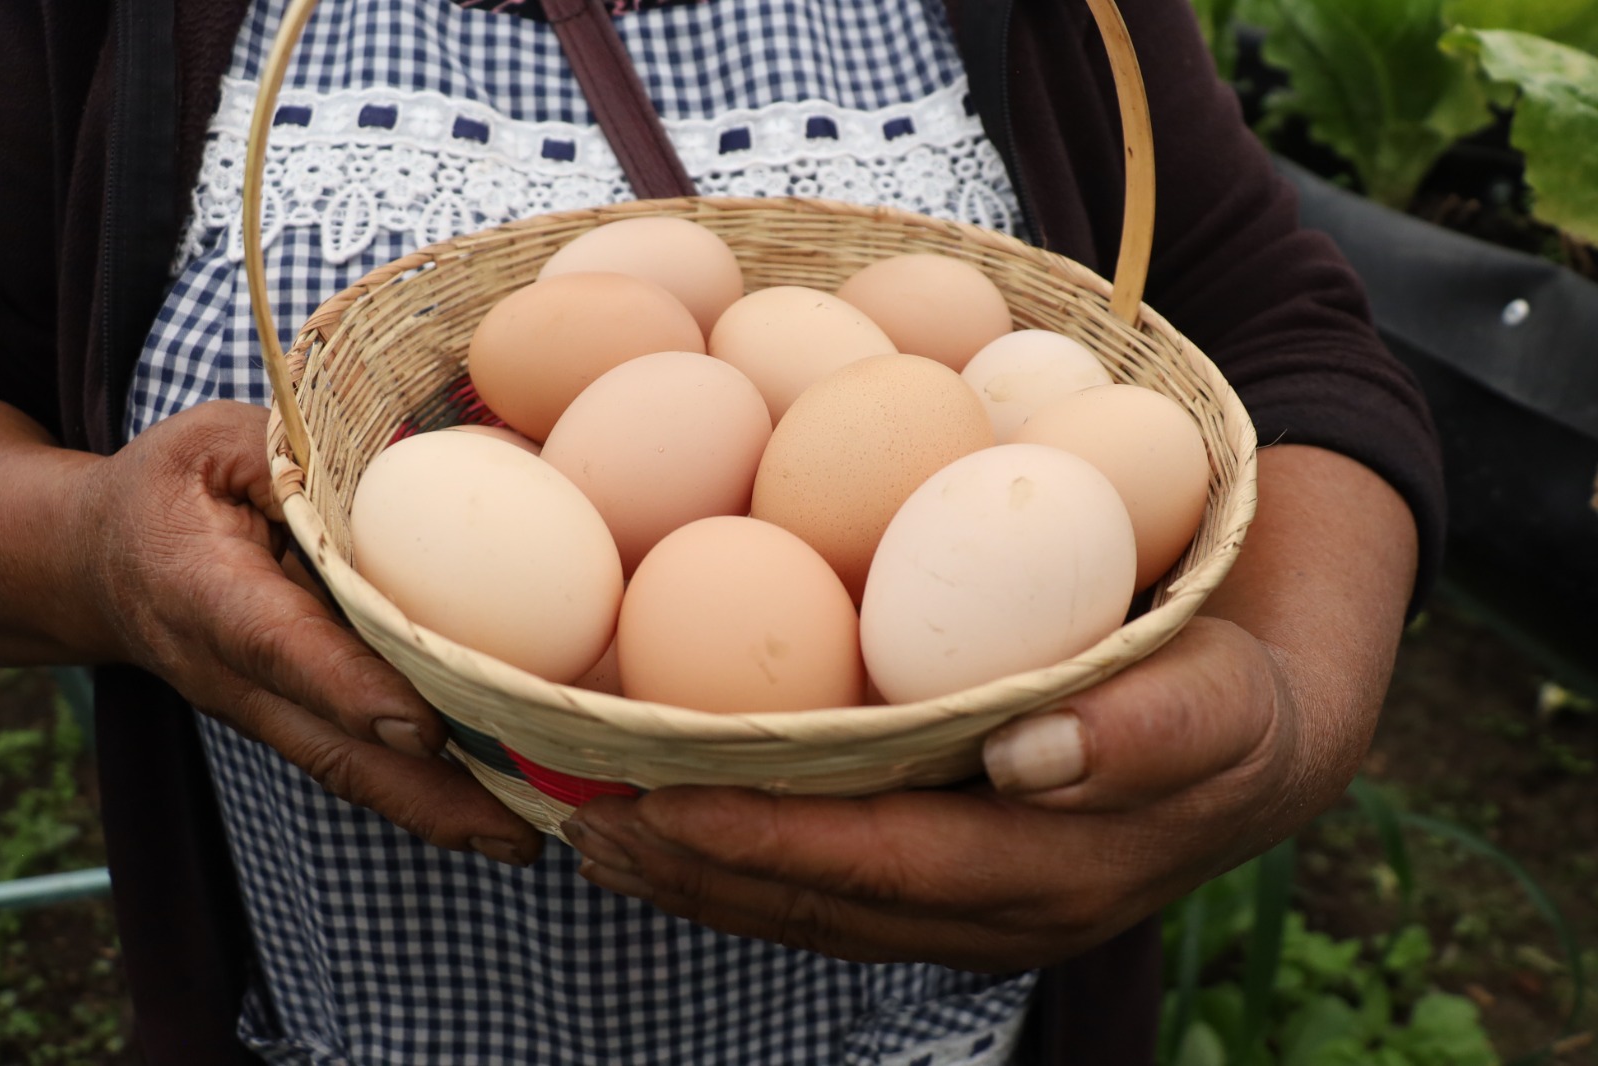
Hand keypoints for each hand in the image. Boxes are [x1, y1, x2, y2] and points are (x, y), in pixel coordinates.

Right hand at [5, 400, 541, 864]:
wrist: (100, 567)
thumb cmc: (170, 493)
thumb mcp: (211, 446)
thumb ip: (285, 456)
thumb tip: (387, 466)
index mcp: (205, 595)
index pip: (281, 647)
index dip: (348, 688)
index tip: (421, 728)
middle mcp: (235, 674)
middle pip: (331, 747)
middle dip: (424, 795)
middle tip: (515, 831)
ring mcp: (265, 710)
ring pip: (350, 771)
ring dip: (439, 813)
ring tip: (526, 842)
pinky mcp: (294, 720)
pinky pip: (359, 762)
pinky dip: (428, 795)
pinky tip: (500, 814)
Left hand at [564, 617, 1289, 971]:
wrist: (1259, 746)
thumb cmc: (1233, 700)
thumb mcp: (1218, 700)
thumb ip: (1144, 729)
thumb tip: (1029, 754)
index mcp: (1049, 874)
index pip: (876, 864)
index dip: (761, 840)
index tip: (654, 803)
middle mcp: (994, 917)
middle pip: (817, 905)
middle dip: (694, 873)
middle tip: (579, 823)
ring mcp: (968, 914)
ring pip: (809, 911)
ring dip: (698, 880)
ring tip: (595, 838)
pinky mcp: (951, 890)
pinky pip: (829, 892)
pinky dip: (743, 865)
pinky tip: (682, 830)